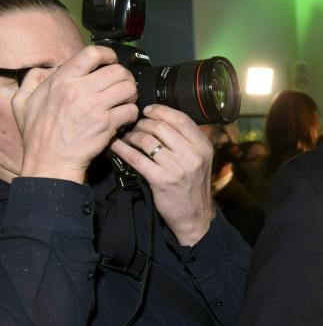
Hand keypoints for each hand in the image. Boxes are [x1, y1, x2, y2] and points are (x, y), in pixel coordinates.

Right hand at [14, 46, 137, 183]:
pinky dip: (131, 113)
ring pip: (128, 88)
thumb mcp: (23, 101)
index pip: (93, 53)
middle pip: (118, 71)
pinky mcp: (107, 123)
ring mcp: (95, 106)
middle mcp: (79, 89)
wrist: (49, 160)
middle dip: (124, 77)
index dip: (109, 55)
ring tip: (124, 101)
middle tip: (122, 86)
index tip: (112, 61)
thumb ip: (34, 80)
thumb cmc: (37, 134)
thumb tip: (47, 70)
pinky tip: (124, 118)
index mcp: (62, 80)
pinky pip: (130, 110)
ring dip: (131, 94)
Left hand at [110, 105, 215, 245]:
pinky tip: (117, 146)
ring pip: (147, 140)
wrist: (194, 215)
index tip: (148, 110)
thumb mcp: (200, 159)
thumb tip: (163, 118)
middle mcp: (193, 155)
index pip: (181, 119)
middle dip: (142, 123)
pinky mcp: (161, 180)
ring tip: (127, 137)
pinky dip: (123, 149)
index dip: (161, 111)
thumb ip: (187, 140)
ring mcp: (177, 168)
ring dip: (132, 135)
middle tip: (135, 126)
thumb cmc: (193, 185)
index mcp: (203, 146)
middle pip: (161, 127)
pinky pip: (136, 158)